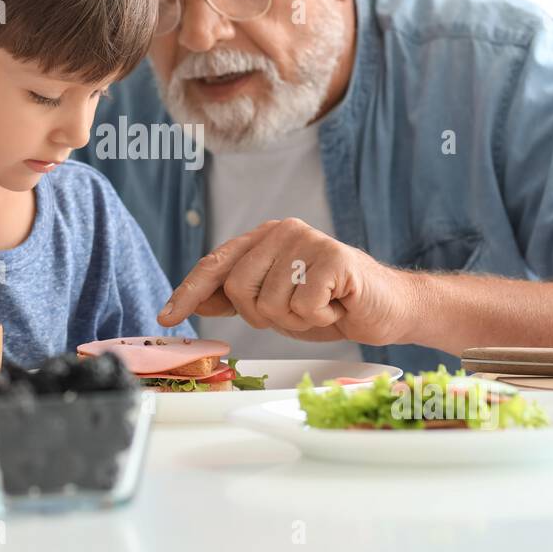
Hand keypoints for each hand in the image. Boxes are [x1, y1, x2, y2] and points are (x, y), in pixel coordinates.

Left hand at [156, 219, 414, 345]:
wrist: (386, 307)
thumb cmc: (330, 303)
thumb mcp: (276, 304)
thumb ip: (237, 298)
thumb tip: (194, 301)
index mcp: (263, 239)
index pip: (215, 265)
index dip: (188, 293)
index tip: (166, 318)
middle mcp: (281, 232)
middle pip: (238, 289)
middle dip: (262, 315)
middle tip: (296, 311)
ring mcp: (308, 240)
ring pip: (269, 304)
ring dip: (295, 320)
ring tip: (320, 306)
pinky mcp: (333, 257)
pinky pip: (302, 308)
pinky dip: (319, 318)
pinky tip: (336, 305)